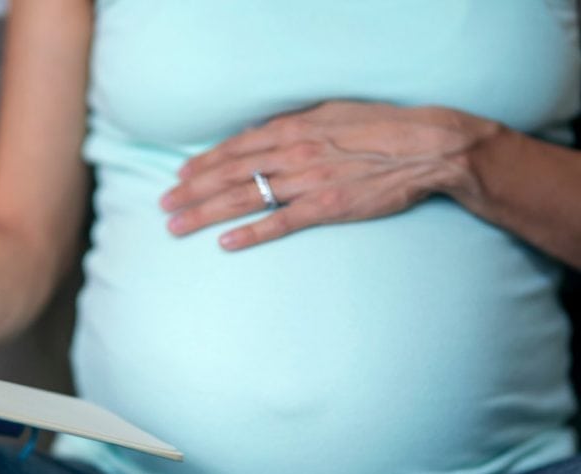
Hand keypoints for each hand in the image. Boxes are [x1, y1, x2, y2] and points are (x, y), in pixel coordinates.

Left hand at [160, 101, 495, 249]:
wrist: (427, 146)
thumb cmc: (381, 127)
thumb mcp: (332, 112)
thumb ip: (295, 125)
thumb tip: (264, 134)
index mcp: (293, 129)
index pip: (235, 148)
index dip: (203, 163)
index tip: (180, 176)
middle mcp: (293, 153)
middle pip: (228, 174)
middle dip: (190, 191)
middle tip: (163, 205)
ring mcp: (307, 181)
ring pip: (244, 198)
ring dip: (205, 213)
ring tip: (176, 226)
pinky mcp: (326, 207)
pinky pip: (279, 223)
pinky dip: (250, 233)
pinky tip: (225, 243)